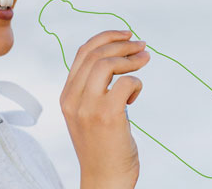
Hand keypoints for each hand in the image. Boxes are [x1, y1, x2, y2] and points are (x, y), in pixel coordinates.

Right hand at [59, 30, 150, 188]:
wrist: (104, 180)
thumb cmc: (102, 148)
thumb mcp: (88, 115)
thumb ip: (93, 90)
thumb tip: (116, 59)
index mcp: (66, 96)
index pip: (82, 53)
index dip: (105, 38)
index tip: (126, 35)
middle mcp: (73, 99)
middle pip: (96, 54)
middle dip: (122, 44)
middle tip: (142, 47)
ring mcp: (88, 107)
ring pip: (107, 63)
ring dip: (130, 58)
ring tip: (145, 60)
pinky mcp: (107, 116)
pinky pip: (126, 83)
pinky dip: (136, 83)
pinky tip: (135, 97)